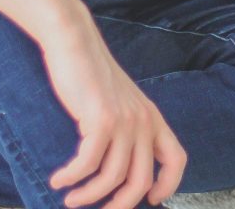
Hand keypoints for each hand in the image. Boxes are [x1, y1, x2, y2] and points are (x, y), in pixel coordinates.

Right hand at [43, 11, 185, 207]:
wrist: (75, 41)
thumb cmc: (91, 74)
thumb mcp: (120, 101)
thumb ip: (127, 128)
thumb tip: (119, 168)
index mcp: (152, 116)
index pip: (176, 159)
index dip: (168, 185)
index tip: (150, 200)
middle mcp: (143, 120)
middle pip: (140, 181)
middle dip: (119, 205)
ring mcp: (124, 120)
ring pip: (112, 179)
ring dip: (88, 196)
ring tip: (70, 198)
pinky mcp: (101, 118)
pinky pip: (87, 165)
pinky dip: (71, 178)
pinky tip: (59, 180)